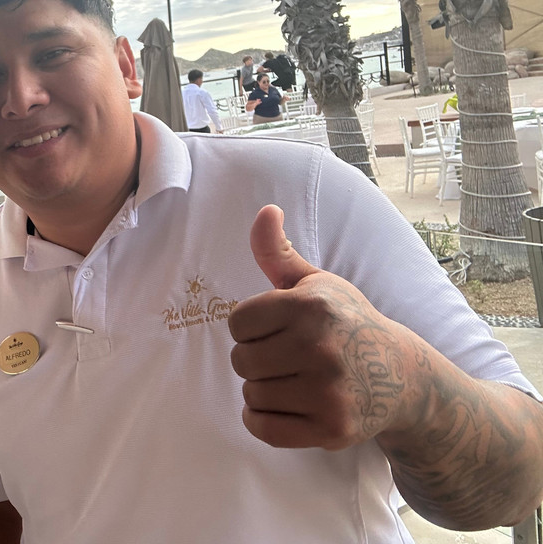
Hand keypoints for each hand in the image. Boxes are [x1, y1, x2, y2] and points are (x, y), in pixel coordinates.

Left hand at [228, 205, 412, 450]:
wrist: (401, 376)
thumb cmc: (346, 323)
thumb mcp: (315, 283)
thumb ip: (277, 251)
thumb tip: (265, 210)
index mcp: (311, 306)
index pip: (237, 323)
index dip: (251, 327)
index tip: (276, 329)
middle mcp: (320, 347)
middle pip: (240, 360)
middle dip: (256, 359)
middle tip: (287, 357)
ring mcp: (328, 392)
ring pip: (250, 394)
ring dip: (262, 389)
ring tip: (293, 380)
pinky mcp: (331, 429)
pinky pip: (263, 428)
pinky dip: (262, 419)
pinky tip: (284, 406)